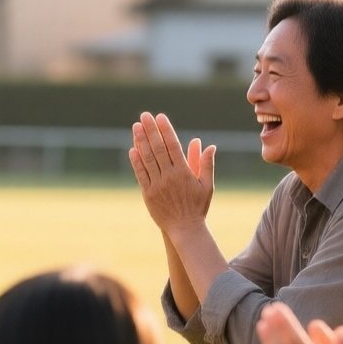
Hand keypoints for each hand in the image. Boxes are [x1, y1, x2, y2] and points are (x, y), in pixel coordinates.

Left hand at [129, 113, 215, 233]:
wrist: (185, 229)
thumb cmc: (198, 206)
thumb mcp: (207, 185)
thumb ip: (206, 164)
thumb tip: (209, 145)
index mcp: (184, 172)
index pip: (173, 145)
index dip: (165, 130)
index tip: (160, 117)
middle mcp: (169, 176)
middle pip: (158, 148)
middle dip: (151, 130)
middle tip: (144, 115)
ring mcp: (157, 185)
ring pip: (147, 159)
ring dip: (141, 141)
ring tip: (136, 126)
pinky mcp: (148, 194)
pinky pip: (141, 175)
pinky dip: (136, 162)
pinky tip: (133, 149)